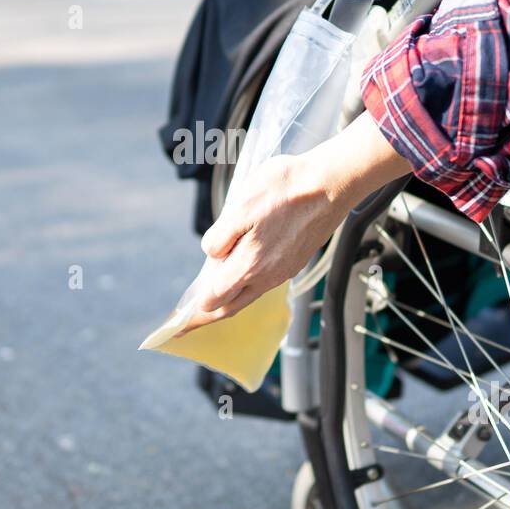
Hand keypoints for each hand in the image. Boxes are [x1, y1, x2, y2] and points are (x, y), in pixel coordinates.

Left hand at [179, 112, 410, 332]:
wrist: (331, 184)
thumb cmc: (287, 189)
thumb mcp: (241, 206)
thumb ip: (221, 237)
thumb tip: (211, 254)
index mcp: (250, 265)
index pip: (214, 299)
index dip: (193, 313)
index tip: (178, 325)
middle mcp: (268, 275)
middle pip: (231, 306)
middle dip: (208, 316)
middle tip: (188, 324)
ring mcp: (284, 270)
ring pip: (248, 295)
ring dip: (228, 301)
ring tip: (211, 299)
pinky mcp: (295, 261)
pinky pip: (264, 284)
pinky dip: (246, 287)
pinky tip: (240, 274)